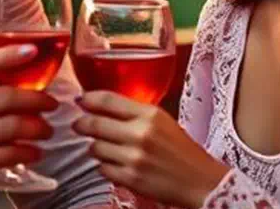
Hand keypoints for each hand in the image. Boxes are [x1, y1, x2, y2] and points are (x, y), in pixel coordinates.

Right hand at [0, 44, 59, 208]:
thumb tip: (6, 84)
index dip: (7, 55)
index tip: (32, 50)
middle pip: (5, 96)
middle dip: (37, 99)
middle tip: (51, 104)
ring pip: (12, 125)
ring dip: (38, 127)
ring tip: (46, 131)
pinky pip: (9, 153)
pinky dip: (29, 152)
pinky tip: (34, 152)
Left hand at [74, 91, 229, 208]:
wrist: (200, 181)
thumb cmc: (181, 151)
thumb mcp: (162, 121)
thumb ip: (134, 112)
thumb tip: (101, 106)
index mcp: (150, 114)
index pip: (108, 100)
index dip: (89, 99)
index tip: (81, 101)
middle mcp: (141, 133)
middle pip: (95, 124)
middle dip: (82, 124)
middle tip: (79, 125)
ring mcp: (134, 157)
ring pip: (95, 148)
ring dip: (96, 148)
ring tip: (107, 148)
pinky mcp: (131, 179)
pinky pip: (102, 169)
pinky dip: (105, 167)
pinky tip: (117, 165)